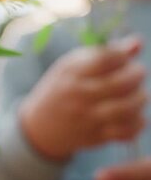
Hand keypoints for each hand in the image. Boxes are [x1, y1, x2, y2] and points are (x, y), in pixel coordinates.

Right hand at [20, 37, 146, 160]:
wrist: (39, 127)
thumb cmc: (60, 90)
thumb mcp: (72, 67)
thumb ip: (104, 54)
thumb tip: (137, 43)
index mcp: (71, 73)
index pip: (107, 58)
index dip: (122, 56)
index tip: (123, 58)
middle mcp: (79, 94)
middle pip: (123, 82)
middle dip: (138, 75)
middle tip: (137, 74)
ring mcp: (87, 117)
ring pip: (129, 107)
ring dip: (141, 98)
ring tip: (138, 94)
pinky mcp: (95, 136)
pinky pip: (127, 130)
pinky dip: (138, 122)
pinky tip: (135, 115)